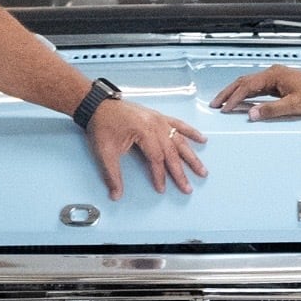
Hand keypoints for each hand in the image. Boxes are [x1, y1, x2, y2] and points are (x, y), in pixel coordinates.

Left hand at [87, 100, 206, 199]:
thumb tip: (116, 194)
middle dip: (180, 172)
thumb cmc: (102, 125)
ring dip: (191, 156)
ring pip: (179, 140)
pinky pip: (178, 125)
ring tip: (201, 170)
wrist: (98, 105)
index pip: (156, 159)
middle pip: (172, 152)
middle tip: (188, 188)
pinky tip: (201, 139)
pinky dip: (191, 132)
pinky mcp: (158, 117)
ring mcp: (159, 120)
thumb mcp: (105, 152)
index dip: (160, 176)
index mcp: (144, 132)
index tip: (161, 188)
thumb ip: (113, 175)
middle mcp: (155, 125)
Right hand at [210, 65, 300, 119]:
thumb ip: (271, 110)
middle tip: (215, 103)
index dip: (234, 98)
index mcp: (273, 75)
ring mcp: (274, 77)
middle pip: (243, 82)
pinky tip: (242, 101)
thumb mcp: (292, 105)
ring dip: (235, 93)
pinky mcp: (278, 83)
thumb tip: (253, 114)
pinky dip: (246, 93)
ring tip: (224, 102)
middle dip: (228, 93)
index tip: (225, 108)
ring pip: (248, 83)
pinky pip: (256, 87)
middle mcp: (272, 73)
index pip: (247, 86)